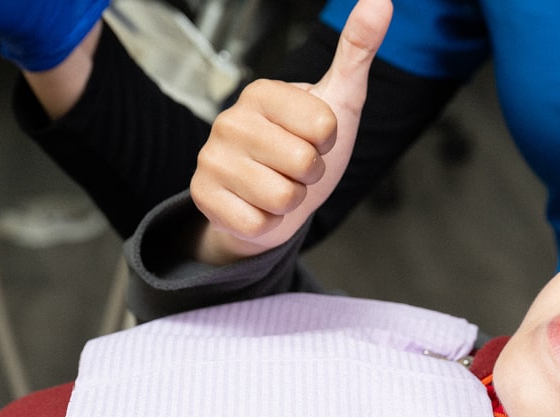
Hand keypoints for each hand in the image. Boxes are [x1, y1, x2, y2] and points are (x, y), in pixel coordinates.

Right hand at [188, 0, 391, 265]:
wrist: (273, 200)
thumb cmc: (308, 146)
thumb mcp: (339, 100)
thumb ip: (358, 49)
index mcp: (262, 92)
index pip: (324, 127)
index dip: (329, 142)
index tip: (316, 139)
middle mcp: (228, 120)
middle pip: (303, 164)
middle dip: (311, 175)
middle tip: (296, 168)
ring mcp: (210, 159)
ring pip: (282, 198)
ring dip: (290, 202)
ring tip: (278, 186)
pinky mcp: (201, 198)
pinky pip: (257, 224)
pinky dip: (267, 224)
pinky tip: (257, 207)